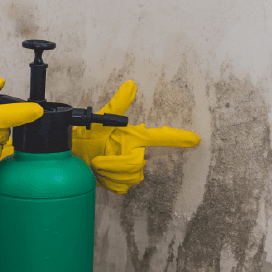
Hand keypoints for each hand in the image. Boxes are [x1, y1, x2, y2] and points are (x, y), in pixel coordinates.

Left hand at [71, 81, 200, 193]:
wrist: (76, 155)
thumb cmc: (89, 135)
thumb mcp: (101, 120)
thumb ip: (118, 104)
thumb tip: (131, 84)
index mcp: (135, 138)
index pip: (160, 137)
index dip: (177, 138)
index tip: (195, 139)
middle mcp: (136, 153)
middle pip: (136, 164)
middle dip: (114, 164)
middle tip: (98, 160)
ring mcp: (130, 170)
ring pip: (130, 177)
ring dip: (109, 173)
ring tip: (98, 166)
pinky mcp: (121, 184)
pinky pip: (122, 187)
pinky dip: (109, 183)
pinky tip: (101, 176)